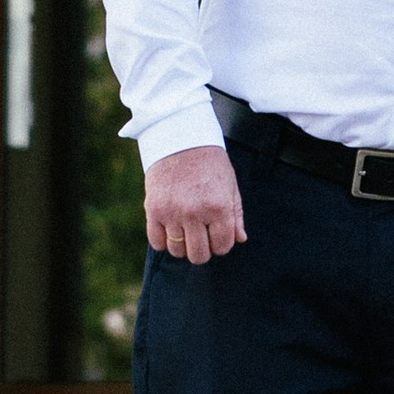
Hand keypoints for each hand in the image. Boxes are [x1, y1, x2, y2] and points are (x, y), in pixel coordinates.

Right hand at [144, 145, 245, 260]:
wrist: (180, 138)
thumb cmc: (209, 162)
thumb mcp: (230, 185)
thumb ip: (236, 215)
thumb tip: (240, 239)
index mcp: (219, 207)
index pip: (223, 246)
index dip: (221, 243)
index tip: (217, 234)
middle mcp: (195, 213)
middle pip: (199, 255)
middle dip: (203, 248)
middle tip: (201, 234)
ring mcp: (172, 212)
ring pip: (177, 251)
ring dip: (182, 245)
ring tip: (185, 228)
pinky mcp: (153, 210)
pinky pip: (156, 242)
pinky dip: (163, 240)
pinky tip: (170, 228)